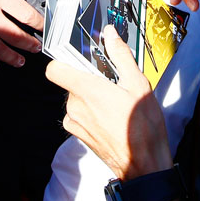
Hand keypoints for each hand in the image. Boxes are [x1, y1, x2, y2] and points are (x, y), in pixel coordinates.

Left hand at [47, 26, 170, 179]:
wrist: (144, 165)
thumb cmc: (143, 127)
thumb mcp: (138, 84)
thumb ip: (120, 56)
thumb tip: (110, 35)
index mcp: (86, 90)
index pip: (55, 68)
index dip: (65, 60)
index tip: (80, 58)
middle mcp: (75, 106)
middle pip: (70, 82)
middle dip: (88, 78)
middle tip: (111, 81)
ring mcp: (75, 123)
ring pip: (76, 99)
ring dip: (91, 96)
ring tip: (116, 101)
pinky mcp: (79, 136)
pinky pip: (79, 115)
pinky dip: (91, 112)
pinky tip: (112, 116)